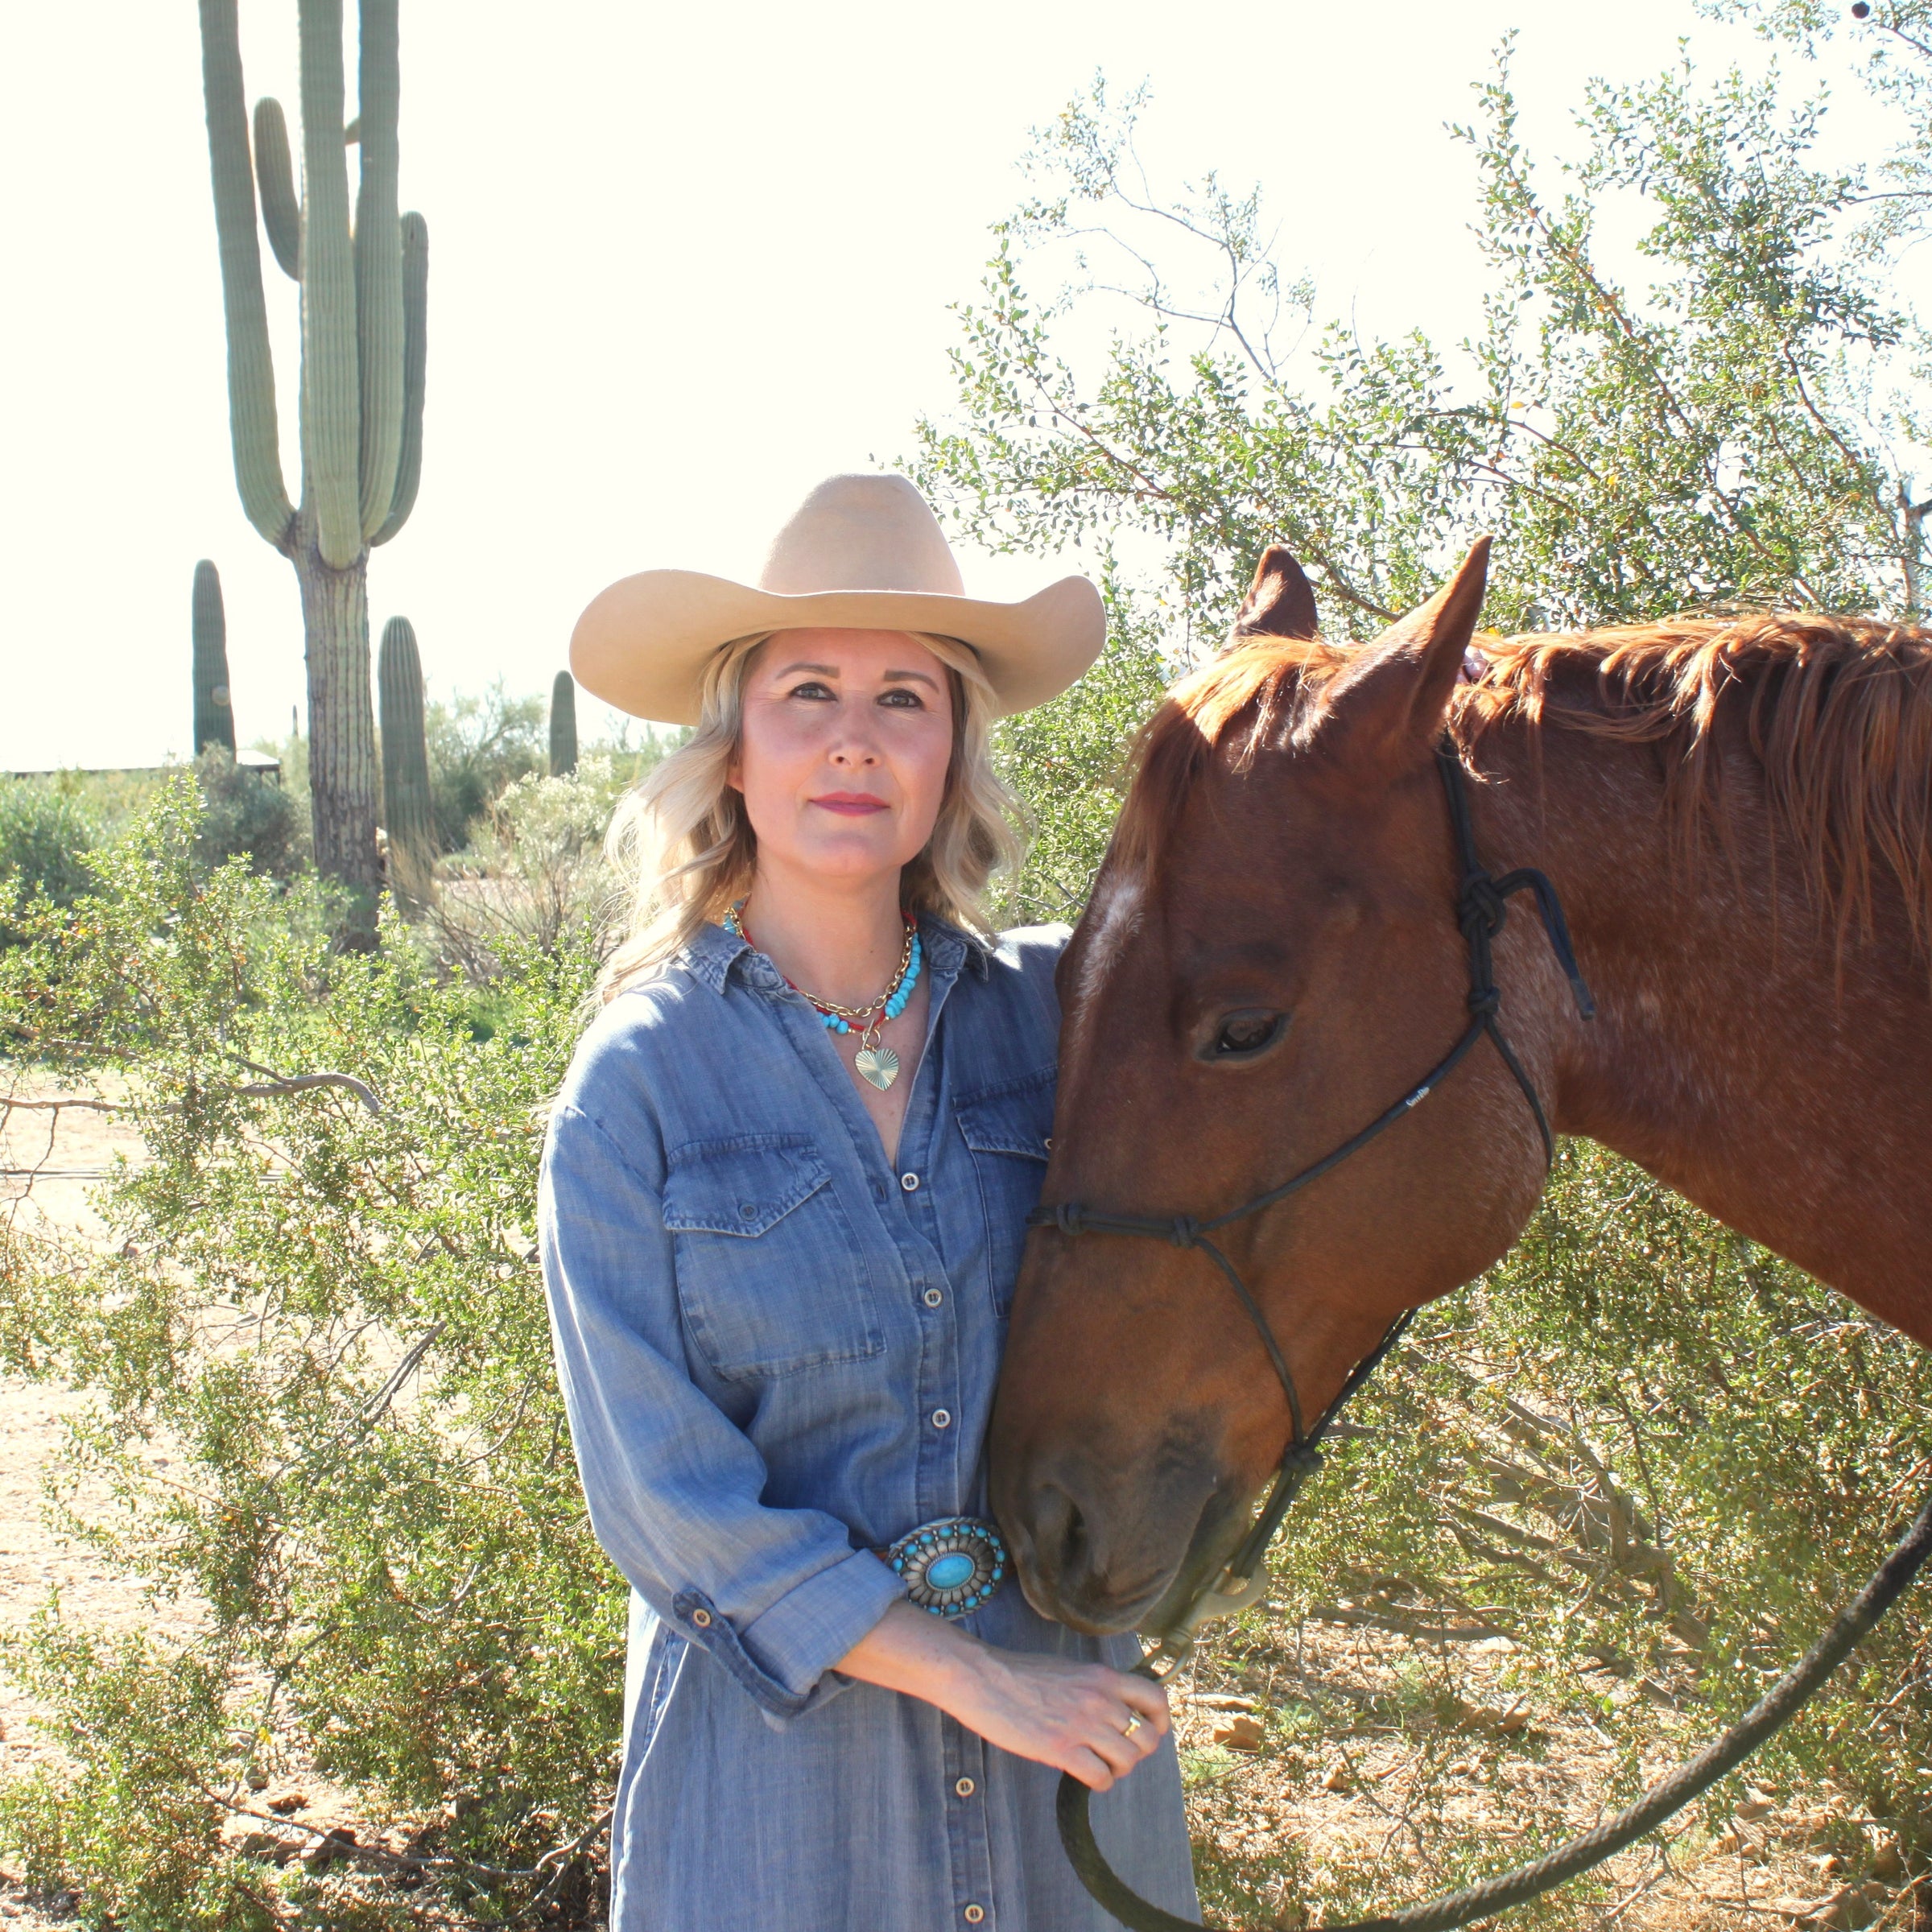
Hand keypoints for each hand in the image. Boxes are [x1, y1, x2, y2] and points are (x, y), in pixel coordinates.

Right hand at [836, 1599, 1169, 1789]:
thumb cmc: (1020, 1673)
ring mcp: (1082, 1725)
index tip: (1149, 1731)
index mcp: (1102, 1677)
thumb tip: (1114, 1710)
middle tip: (1115, 1755)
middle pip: (1146, 1738)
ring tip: (1098, 1766)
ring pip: (1127, 1760)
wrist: (983, 1678)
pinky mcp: (1062, 1749)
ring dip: (1117, 1770)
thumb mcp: (1068, 1669)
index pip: (1156, 1698)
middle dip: (1136, 1752)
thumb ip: (1095, 1688)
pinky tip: (1082, 1775)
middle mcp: (1099, 1699)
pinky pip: (1101, 1777)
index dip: (1160, 1722)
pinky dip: (1098, 1782)